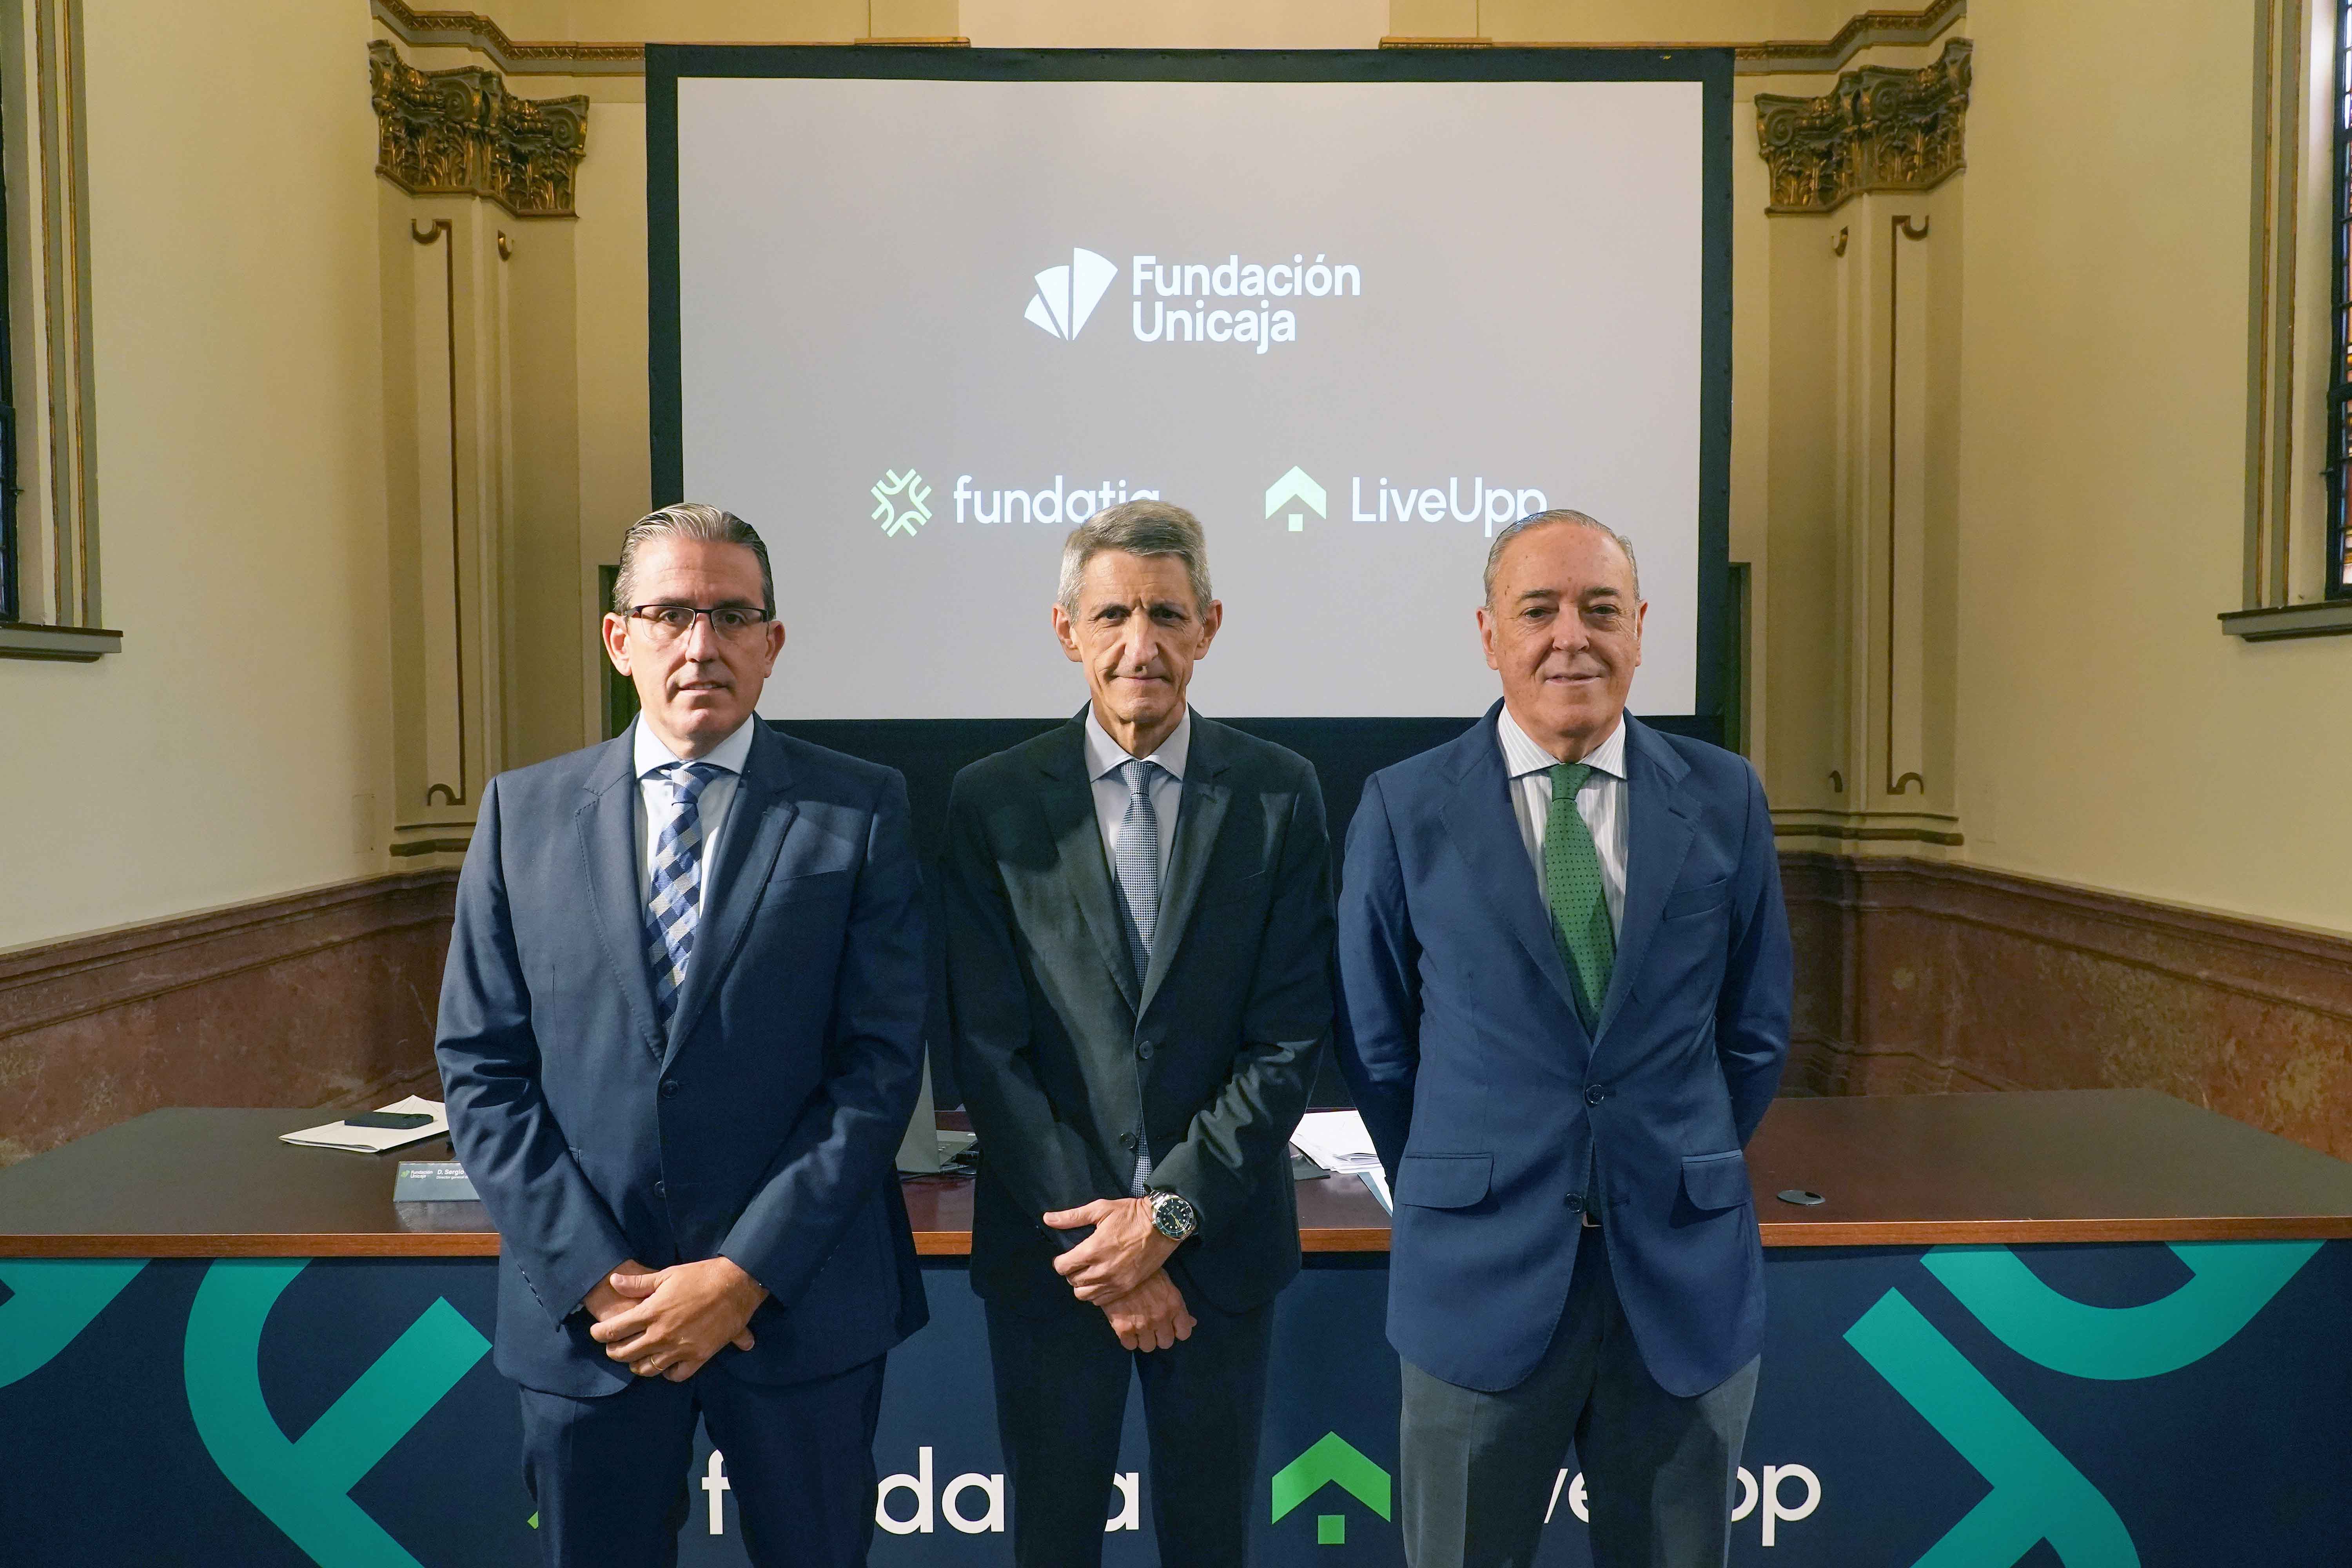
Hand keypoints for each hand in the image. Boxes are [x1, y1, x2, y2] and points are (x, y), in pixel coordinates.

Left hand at [588, 1257, 766, 1380]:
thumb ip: (638, 1283)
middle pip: (625, 1353)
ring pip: (646, 1369)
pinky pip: (675, 1375)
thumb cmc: (701, 1276)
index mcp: (651, 1312)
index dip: (599, 1333)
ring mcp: (679, 1349)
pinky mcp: (698, 1358)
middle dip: (613, 1351)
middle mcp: (661, 1334)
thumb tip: (613, 1281)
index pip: (613, 1330)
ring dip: (636, 1365)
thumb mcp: (667, 1274)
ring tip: (636, 1358)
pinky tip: (665, 1366)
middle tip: (613, 1346)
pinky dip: (666, 1373)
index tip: (597, 1333)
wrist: (736, 1286)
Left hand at [1044, 1197, 1179, 1303]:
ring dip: (1082, 1285)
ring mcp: (1115, 1282)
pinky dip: (1096, 1293)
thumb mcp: (1101, 1209)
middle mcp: (1102, 1270)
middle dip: (1070, 1272)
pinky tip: (1100, 1281)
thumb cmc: (1130, 1214)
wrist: (1162, 1225)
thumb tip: (1047, 1219)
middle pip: (1073, 1282)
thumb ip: (1072, 1217)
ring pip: (1085, 1295)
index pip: (1063, 1266)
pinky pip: (1101, 1301)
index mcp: (1093, 1250)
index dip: (1060, 1262)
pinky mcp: (1126, 1288)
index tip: (1065, 1257)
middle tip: (1077, 1263)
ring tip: (1087, 1273)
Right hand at [1099, 1270, 1196, 1351]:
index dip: (1176, 1330)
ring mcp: (1142, 1325)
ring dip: (1143, 1339)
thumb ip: (1178, 1306)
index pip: (1184, 1332)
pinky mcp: (1124, 1329)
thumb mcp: (1166, 1285)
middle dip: (1159, 1336)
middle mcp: (1161, 1318)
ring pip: (1148, 1347)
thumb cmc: (1144, 1273)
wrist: (1116, 1268)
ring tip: (1137, 1326)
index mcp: (1174, 1305)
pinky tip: (1126, 1327)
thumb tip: (1192, 1322)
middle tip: (1151, 1326)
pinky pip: (1130, 1346)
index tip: (1169, 1326)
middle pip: (1166, 1343)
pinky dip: (1128, 1339)